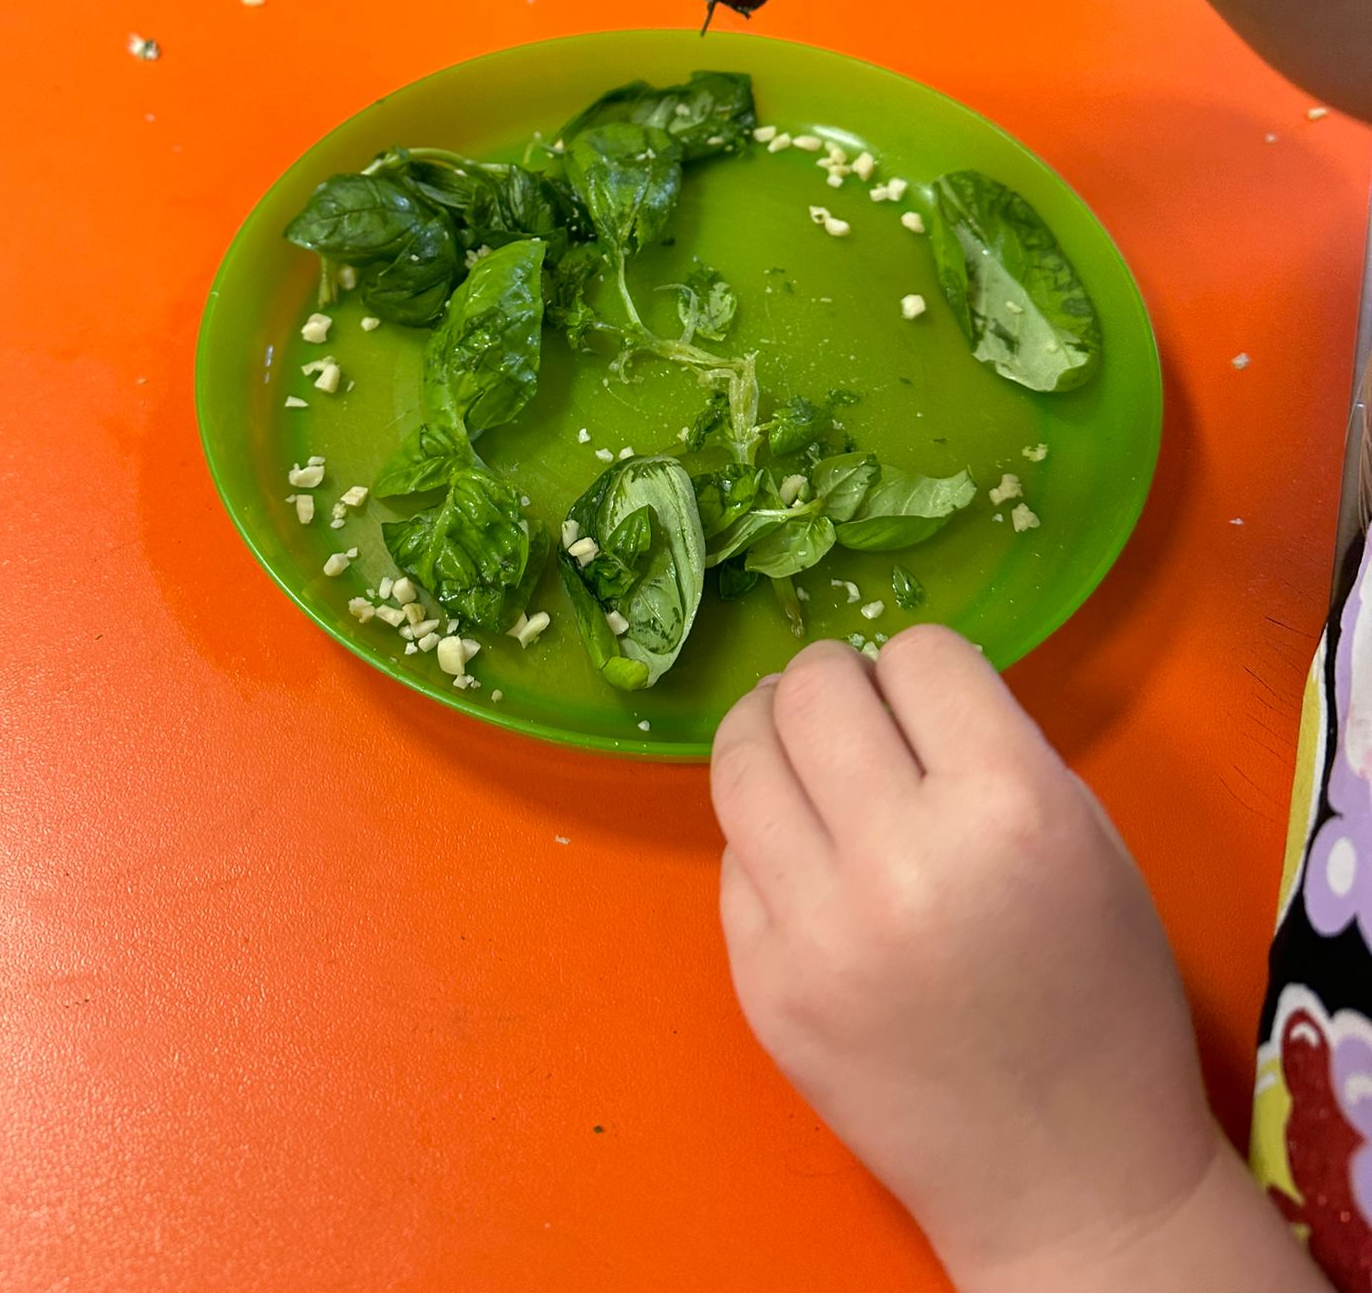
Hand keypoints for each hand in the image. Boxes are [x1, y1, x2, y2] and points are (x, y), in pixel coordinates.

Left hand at [712, 631, 1216, 1290]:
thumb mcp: (1088, 838)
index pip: (920, 654)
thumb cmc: (1100, 996)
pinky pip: (731, 853)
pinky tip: (808, 856)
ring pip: (741, 754)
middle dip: (835, 680)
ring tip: (801, 749)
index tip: (930, 699)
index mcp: (1008, 810)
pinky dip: (765, 835)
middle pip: (812, 688)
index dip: (925, 667)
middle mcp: (900, 859)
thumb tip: (891, 682)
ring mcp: (815, 928)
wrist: (1066, 1175)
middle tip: (853, 709)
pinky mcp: (760, 982)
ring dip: (771, 730)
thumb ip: (992, 746)